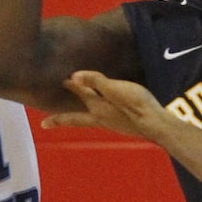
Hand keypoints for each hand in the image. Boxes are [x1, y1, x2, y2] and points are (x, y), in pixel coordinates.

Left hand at [41, 70, 168, 139]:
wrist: (156, 124)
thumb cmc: (135, 105)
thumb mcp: (115, 89)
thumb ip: (96, 82)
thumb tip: (73, 76)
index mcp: (97, 109)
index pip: (79, 94)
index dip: (70, 85)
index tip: (59, 79)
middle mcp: (100, 118)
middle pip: (76, 118)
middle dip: (61, 119)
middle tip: (45, 124)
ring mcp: (111, 124)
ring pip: (88, 119)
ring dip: (76, 116)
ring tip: (71, 114)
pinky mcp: (121, 125)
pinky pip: (100, 118)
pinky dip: (93, 115)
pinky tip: (102, 112)